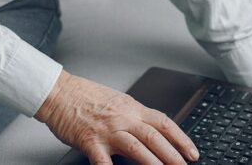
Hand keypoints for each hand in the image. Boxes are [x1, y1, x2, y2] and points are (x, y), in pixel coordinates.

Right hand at [35, 70, 198, 163]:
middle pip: (154, 137)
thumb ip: (134, 115)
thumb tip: (152, 129)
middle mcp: (123, 118)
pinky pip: (103, 160)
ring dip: (153, 163)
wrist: (59, 92)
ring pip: (136, 147)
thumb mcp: (117, 101)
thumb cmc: (84, 96)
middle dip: (173, 155)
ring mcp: (107, 130)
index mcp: (131, 108)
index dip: (181, 138)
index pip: (164, 123)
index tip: (192, 152)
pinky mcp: (90, 141)